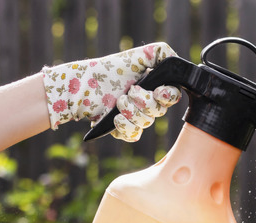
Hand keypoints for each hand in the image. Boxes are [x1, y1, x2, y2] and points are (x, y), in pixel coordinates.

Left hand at [42, 43, 180, 141]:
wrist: (79, 87)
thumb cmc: (106, 72)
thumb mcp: (133, 57)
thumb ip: (158, 53)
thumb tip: (176, 59)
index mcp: (152, 86)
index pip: (172, 96)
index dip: (168, 96)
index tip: (157, 91)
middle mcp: (146, 103)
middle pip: (159, 111)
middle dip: (142, 102)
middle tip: (127, 92)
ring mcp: (135, 117)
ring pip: (146, 123)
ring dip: (130, 113)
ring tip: (117, 103)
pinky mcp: (123, 129)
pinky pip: (133, 135)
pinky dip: (125, 128)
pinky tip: (115, 120)